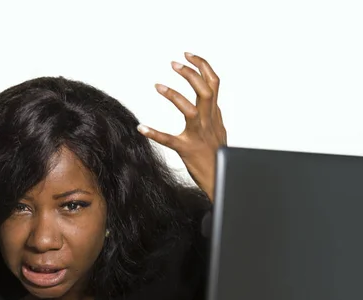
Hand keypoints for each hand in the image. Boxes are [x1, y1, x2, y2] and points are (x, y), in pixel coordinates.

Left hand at [137, 52, 225, 201]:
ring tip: (158, 86)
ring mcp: (198, 135)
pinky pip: (169, 140)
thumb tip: (213, 103)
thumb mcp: (220, 132)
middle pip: (204, 90)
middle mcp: (209, 122)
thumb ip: (215, 116)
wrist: (220, 180)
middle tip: (174, 64)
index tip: (188, 55)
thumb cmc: (218, 158)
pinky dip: (155, 133)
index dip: (202, 66)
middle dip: (190, 73)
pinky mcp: (187, 150)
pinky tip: (142, 128)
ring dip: (174, 95)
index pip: (213, 83)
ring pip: (190, 110)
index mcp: (215, 115)